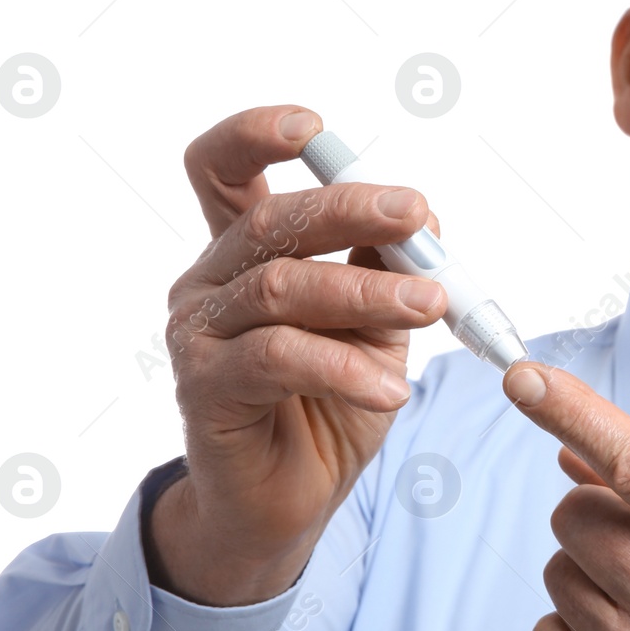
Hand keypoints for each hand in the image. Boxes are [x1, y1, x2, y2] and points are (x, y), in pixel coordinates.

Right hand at [145, 105, 447, 606]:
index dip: (255, 133)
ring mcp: (197, 333)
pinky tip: (393, 389)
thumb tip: (426, 219)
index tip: (313, 126)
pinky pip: (277, 358)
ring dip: (368, 291)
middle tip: (420, 216)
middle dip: (353, 209)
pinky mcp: (203, 388)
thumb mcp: (374, 328)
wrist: (287, 504)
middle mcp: (210, 281)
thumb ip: (387, 271)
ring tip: (432, 306)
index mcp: (245, 252)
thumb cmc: (330, 403)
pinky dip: (345, 367)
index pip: (223, 169)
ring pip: (283, 287)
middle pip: (272, 220)